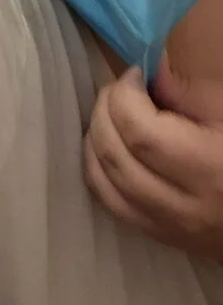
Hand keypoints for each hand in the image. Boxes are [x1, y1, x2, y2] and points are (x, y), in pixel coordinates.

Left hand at [84, 57, 222, 260]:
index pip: (142, 134)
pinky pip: (108, 201)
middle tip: (120, 89)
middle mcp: (184, 207)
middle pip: (115, 155)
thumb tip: (146, 67)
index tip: (135, 75)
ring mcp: (167, 228)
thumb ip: (185, 91)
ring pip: (102, 180)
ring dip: (95, 137)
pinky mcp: (157, 236)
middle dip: (105, 111)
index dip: (125, 96)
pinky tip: (107, 144)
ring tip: (111, 112)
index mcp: (210, 170)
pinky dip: (97, 167)